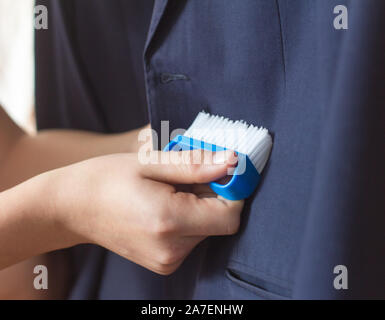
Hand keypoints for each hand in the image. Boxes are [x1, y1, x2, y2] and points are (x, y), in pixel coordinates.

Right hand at [53, 150, 242, 274]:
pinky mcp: (164, 263)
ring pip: (208, 230)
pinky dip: (189, 219)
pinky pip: (193, 238)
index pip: (230, 215)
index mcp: (169, 221)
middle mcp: (172, 249)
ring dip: (200, 207)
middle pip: (220, 222)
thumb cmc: (106, 178)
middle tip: (186, 176)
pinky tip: (165, 205)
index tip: (222, 170)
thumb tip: (232, 161)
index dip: (233, 190)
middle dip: (214, 196)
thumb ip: (196, 164)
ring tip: (170, 191)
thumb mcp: (151, 162)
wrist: (72, 207)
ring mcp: (167, 261)